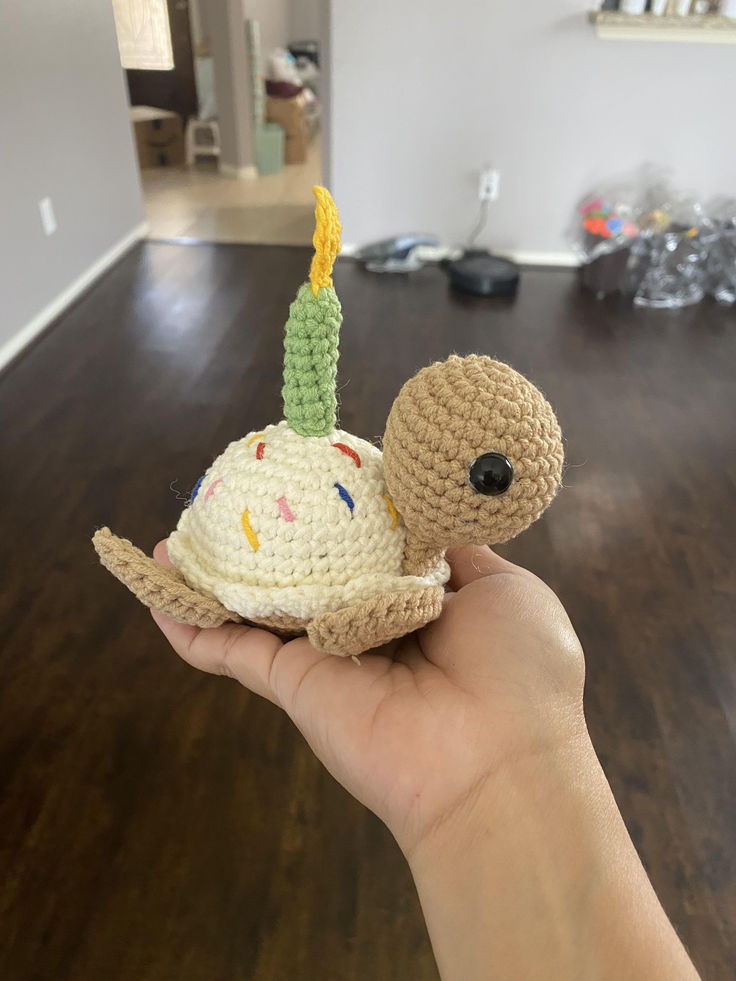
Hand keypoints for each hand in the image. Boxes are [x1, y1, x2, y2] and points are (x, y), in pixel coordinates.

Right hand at [151, 542, 584, 856]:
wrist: (499, 764)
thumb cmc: (517, 670)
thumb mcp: (506, 589)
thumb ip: (458, 551)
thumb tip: (425, 512)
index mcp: (420, 600)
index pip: (364, 549)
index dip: (336, 512)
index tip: (308, 474)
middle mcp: (367, 625)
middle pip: (304, 576)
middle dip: (269, 542)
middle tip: (230, 501)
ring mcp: (325, 657)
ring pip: (256, 609)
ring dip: (212, 577)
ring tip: (173, 538)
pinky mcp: (293, 685)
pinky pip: (229, 651)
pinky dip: (188, 625)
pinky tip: (156, 591)